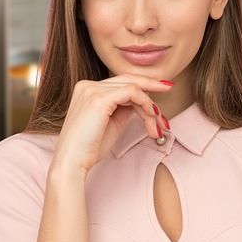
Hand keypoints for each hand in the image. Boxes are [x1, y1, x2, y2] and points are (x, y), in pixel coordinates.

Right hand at [52, 75, 173, 173]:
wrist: (73, 162)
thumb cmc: (89, 148)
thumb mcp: (111, 122)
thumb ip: (123, 108)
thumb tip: (141, 102)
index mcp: (87, 89)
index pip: (120, 83)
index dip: (142, 88)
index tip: (157, 95)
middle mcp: (87, 85)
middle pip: (128, 80)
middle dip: (151, 86)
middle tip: (169, 89)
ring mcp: (92, 90)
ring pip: (133, 87)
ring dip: (149, 106)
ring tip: (155, 125)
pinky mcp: (98, 98)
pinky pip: (132, 92)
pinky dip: (145, 104)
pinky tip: (151, 117)